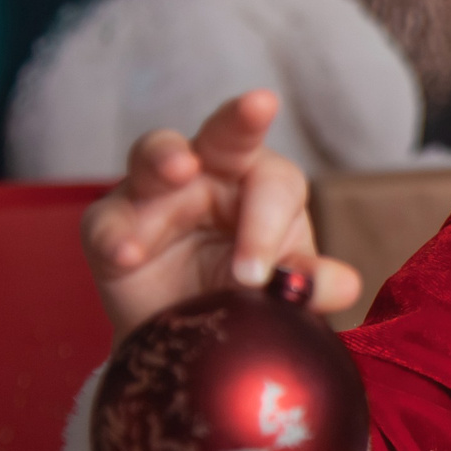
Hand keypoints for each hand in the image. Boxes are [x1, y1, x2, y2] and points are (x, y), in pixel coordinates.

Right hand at [79, 91, 362, 337]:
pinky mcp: (111, 226)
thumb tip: (344, 285)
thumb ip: (311, 286)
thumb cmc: (243, 297)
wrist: (189, 344)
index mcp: (260, 182)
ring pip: (155, 153)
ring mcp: (154, 193)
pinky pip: (106, 221)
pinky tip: (126, 252)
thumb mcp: (282, 294)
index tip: (259, 275)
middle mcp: (208, 173)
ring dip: (166, 156)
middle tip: (259, 106)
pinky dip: (115, 234)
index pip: (274, 183)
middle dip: (240, 119)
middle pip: (224, 133)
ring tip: (179, 168)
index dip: (270, 223)